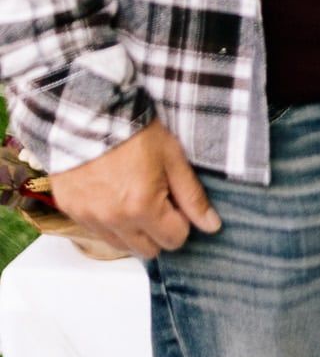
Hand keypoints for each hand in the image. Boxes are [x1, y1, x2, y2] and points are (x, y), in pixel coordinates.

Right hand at [48, 120, 221, 258]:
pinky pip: (97, 231)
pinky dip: (107, 221)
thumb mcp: (170, 156)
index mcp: (143, 207)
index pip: (175, 239)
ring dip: (131, 230)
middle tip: (153, 201)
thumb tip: (211, 226)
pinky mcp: (70, 208)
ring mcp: (90, 216)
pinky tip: (108, 196)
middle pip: (149, 250)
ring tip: (129, 198)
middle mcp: (115, 219)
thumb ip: (192, 196)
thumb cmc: (130, 128)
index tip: (172, 200)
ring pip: (122, 245)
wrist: (82, 106)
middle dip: (157, 231)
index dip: (179, 221)